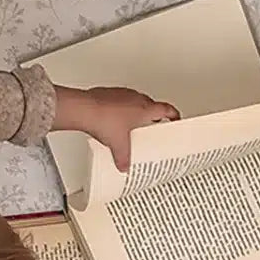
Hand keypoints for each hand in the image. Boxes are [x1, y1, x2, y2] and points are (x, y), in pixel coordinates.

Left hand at [53, 85, 179, 171]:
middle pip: (151, 105)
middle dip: (152, 116)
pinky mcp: (109, 93)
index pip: (167, 110)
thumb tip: (124, 166)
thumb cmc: (104, 120)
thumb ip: (124, 158)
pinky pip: (119, 101)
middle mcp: (136, 98)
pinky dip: (119, 109)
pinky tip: (111, 120)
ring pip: (134, 102)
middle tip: (151, 126)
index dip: (173, 115)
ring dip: (134, 112)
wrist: (84, 109)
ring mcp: (122, 94)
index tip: (175, 119)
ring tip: (129, 125)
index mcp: (146, 108)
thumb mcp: (118, 145)